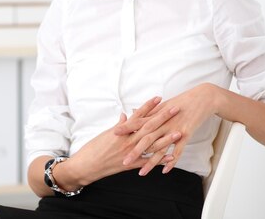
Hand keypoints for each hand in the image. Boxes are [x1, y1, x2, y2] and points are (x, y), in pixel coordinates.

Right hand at [58, 97, 180, 187]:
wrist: (86, 166)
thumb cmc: (92, 149)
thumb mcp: (104, 134)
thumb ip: (118, 126)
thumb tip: (125, 116)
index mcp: (121, 131)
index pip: (138, 115)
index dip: (148, 106)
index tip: (159, 98)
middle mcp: (127, 140)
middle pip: (148, 127)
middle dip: (162, 117)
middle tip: (175, 109)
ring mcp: (130, 153)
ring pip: (151, 144)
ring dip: (166, 138)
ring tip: (179, 131)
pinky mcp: (131, 165)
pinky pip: (148, 162)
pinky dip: (160, 160)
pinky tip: (172, 157)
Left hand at [115, 84, 218, 173]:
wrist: (202, 98)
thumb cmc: (181, 101)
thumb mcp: (162, 105)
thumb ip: (148, 112)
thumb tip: (133, 112)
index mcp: (156, 115)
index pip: (138, 123)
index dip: (126, 129)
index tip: (114, 135)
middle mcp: (164, 123)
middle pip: (146, 138)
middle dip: (135, 151)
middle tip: (124, 161)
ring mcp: (175, 129)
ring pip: (160, 148)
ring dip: (150, 162)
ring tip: (141, 172)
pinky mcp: (186, 134)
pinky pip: (178, 151)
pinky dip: (171, 161)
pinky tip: (164, 171)